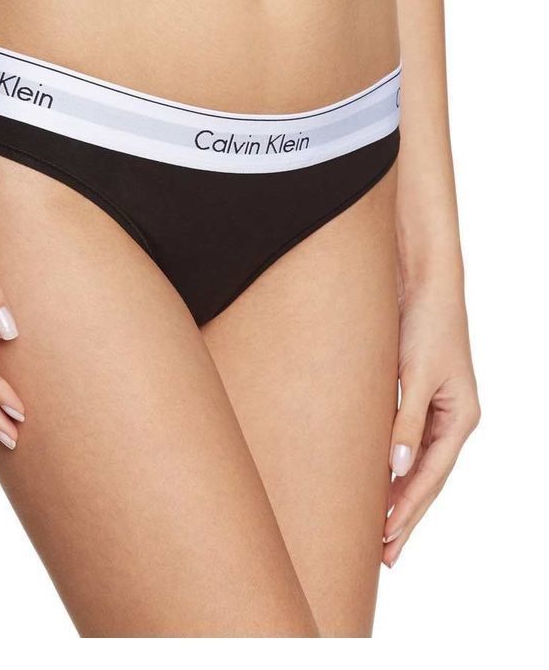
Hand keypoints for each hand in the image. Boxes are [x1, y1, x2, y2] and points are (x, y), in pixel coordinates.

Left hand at [382, 281, 479, 566]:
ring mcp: (434, 408)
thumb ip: (406, 421)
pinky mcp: (415, 395)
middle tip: (383, 555)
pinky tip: (377, 481)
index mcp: (460, 417)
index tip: (386, 539)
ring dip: (397, 495)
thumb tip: (397, 469)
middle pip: (426, 478)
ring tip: (378, 531)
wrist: (423, 282)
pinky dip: (391, 466)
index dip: (408, 509)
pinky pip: (404, 441)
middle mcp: (451, 418)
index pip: (431, 476)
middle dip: (405, 516)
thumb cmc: (426, 323)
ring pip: (415, 464)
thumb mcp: (416, 375)